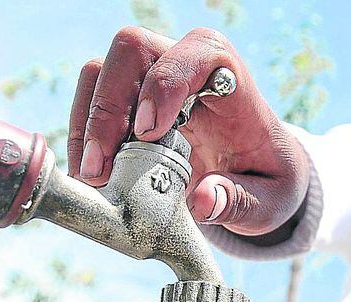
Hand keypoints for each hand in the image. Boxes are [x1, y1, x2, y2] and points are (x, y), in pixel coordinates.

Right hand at [68, 26, 309, 235]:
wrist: (253, 174)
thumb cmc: (264, 178)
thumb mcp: (269, 201)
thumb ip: (239, 202)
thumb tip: (202, 201)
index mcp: (228, 75)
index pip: (194, 53)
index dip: (164, 85)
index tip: (147, 134)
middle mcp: (184, 62)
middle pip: (132, 51)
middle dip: (109, 110)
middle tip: (102, 170)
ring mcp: (149, 76)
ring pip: (99, 72)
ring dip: (88, 126)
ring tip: (93, 179)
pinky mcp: (125, 98)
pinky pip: (89, 100)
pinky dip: (81, 138)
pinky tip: (90, 176)